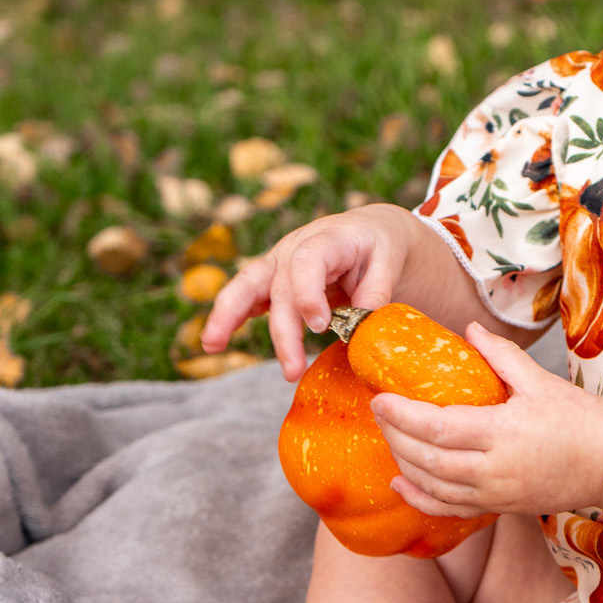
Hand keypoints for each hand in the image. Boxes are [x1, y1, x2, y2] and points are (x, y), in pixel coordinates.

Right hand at [201, 205, 413, 379]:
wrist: (370, 231)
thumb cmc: (381, 246)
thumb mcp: (391, 260)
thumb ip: (377, 290)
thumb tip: (363, 322)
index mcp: (328, 238)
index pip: (307, 261)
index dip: (307, 294)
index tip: (321, 326)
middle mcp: (295, 247)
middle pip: (278, 286)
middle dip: (282, 331)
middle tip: (292, 370)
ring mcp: (279, 262)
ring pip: (247, 284)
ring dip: (228, 315)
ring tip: (211, 345)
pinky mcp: (273, 279)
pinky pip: (247, 295)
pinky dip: (232, 316)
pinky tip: (217, 340)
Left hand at [374, 326, 602, 518]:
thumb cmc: (578, 419)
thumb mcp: (539, 379)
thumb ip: (499, 355)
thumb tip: (467, 328)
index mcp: (503, 432)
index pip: (437, 427)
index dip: (402, 415)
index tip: (380, 399)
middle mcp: (494, 469)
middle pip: (427, 458)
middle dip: (395, 436)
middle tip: (379, 413)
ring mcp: (494, 494)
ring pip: (433, 486)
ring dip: (404, 463)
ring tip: (389, 438)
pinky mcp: (498, 508)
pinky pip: (449, 510)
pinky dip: (420, 499)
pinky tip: (400, 483)